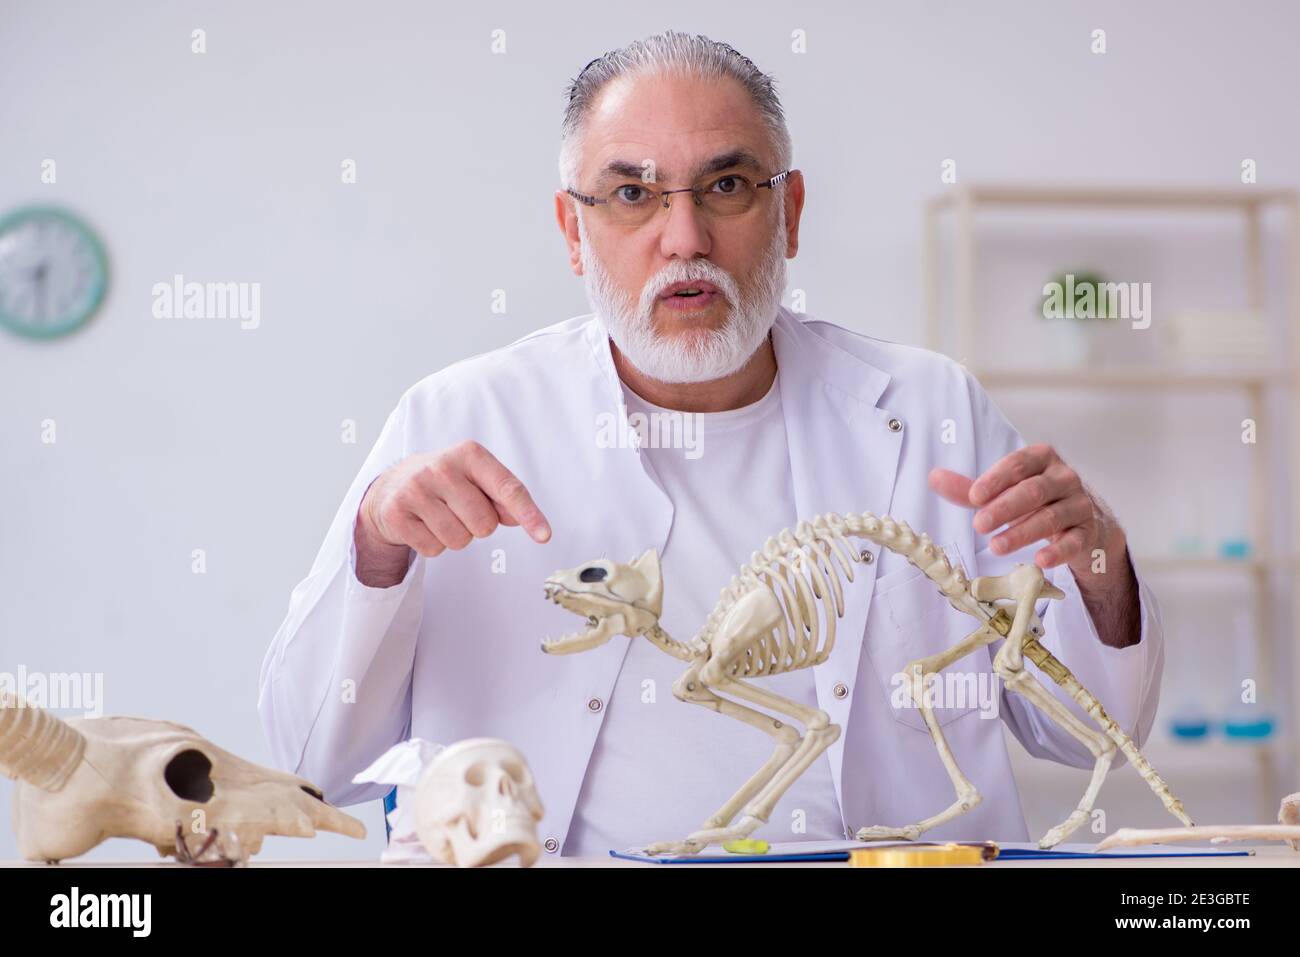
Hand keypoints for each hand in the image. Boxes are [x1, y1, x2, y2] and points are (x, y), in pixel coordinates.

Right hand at [360, 440, 550, 558]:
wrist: (391, 485)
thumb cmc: (446, 483)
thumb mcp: (477, 479)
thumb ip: (503, 496)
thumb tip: (521, 518)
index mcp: (469, 454)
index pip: (508, 488)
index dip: (529, 514)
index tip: (544, 536)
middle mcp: (441, 467)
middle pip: (484, 524)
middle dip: (478, 526)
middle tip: (460, 510)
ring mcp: (415, 489)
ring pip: (459, 540)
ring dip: (455, 537)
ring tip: (440, 516)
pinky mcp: (396, 513)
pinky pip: (433, 549)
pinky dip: (433, 545)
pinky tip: (423, 524)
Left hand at [928, 443, 1122, 574]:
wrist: (1081, 522)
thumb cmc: (1035, 501)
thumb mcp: (1002, 492)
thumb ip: (969, 488)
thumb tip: (934, 477)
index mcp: (1041, 460)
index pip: (1018, 464)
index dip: (996, 479)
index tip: (974, 496)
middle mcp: (1064, 478)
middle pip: (1033, 490)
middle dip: (1004, 508)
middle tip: (979, 525)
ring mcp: (1079, 504)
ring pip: (1051, 517)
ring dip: (1022, 532)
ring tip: (996, 547)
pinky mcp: (1087, 532)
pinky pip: (1074, 541)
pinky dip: (1058, 552)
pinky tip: (1040, 561)